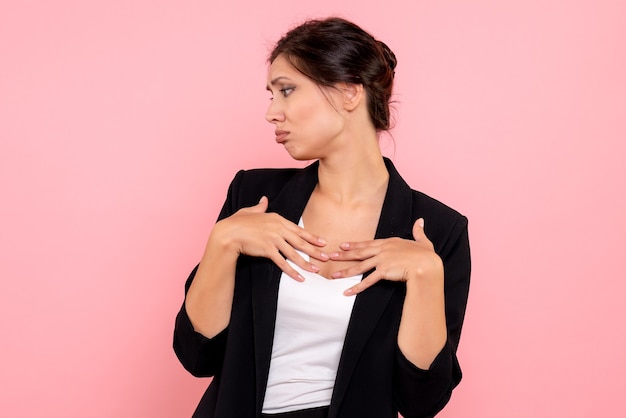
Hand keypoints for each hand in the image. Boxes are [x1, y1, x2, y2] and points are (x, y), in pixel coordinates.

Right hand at [213, 196, 328, 280]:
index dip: (312, 237)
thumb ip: (260, 206)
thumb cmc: (237, 222)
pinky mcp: (268, 250)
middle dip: (315, 250)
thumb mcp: (250, 211)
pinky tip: (300, 278)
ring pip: (294, 253)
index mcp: (276, 219)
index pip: (298, 229)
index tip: (322, 242)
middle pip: (300, 241)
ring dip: (307, 263)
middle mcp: (278, 228)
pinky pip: (283, 262)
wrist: (228, 233)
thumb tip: (264, 199)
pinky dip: (292, 271)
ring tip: (316, 270)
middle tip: (327, 257)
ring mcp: (273, 239)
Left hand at [329, 218, 443, 294]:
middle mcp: (383, 250)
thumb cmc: (426, 256)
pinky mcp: (383, 272)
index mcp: (390, 242)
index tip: (343, 245)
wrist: (427, 265)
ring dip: (345, 271)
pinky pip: (367, 281)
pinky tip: (347, 291)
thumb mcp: (422, 241)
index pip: (368, 243)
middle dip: (344, 255)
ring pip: (360, 266)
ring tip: (334, 274)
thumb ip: (419, 232)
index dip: (355, 244)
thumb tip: (420, 221)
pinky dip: (357, 287)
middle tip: (331, 256)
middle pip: (360, 253)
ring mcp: (382, 260)